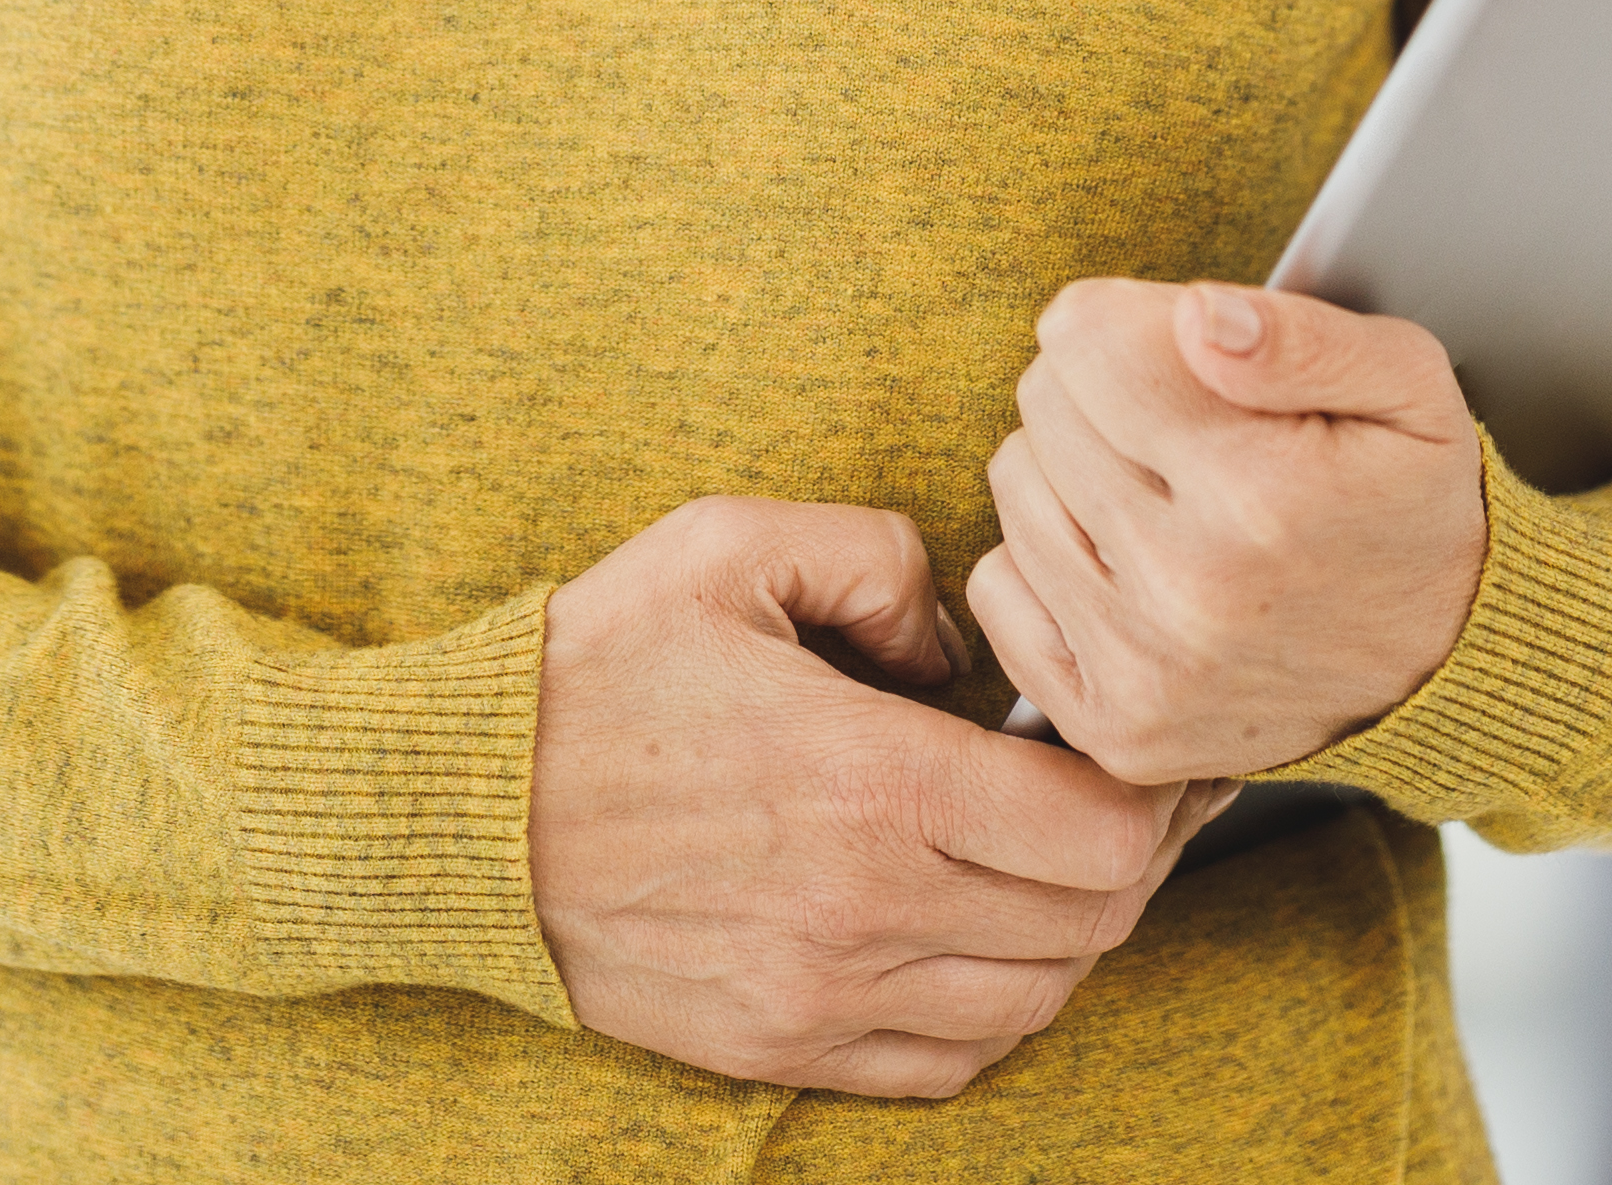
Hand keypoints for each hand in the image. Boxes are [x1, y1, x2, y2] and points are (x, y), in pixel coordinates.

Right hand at [527, 498, 1206, 1098]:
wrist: (451, 814)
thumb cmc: (592, 669)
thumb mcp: (734, 545)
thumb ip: (883, 562)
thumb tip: (964, 649)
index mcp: (877, 782)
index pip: (1102, 829)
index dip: (1159, 789)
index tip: (1155, 747)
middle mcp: (868, 909)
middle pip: (1092, 921)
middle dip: (1137, 856)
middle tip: (1129, 796)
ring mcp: (823, 996)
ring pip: (1035, 1000)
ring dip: (1072, 934)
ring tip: (1056, 862)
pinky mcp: (779, 1048)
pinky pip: (949, 1065)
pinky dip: (999, 1011)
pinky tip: (983, 941)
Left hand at [969, 280, 1489, 788]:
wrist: (1444, 669)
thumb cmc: (1414, 505)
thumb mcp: (1409, 387)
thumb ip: (1300, 335)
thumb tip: (1192, 316)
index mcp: (1258, 493)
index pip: (1084, 340)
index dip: (1128, 318)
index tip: (1176, 343)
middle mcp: (1188, 589)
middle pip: (1045, 404)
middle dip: (1104, 386)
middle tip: (1182, 419)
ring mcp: (1143, 669)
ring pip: (1017, 485)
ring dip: (1073, 467)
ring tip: (1162, 487)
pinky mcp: (1111, 725)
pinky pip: (998, 586)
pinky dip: (1046, 557)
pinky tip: (1124, 556)